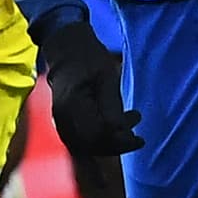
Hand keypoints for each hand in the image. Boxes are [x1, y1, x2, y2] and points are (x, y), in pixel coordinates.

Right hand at [40, 20, 143, 156]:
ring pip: (86, 147)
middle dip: (117, 145)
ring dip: (109, 145)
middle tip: (137, 137)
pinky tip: (113, 134)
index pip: (97, 134)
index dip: (119, 139)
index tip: (138, 131)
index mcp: (72, 105)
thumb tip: (120, 130)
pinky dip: (98, 142)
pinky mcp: (63, 122)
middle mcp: (62, 118)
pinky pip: (80, 142)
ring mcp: (60, 121)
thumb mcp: (106, 76)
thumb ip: (111, 105)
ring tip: (129, 134)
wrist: (66, 50)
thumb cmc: (88, 58)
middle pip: (91, 145)